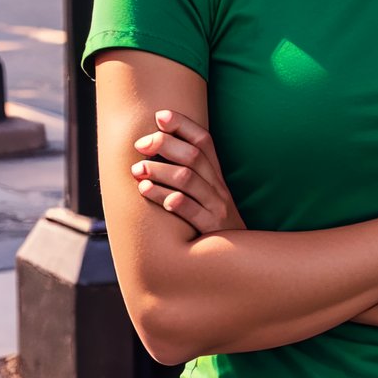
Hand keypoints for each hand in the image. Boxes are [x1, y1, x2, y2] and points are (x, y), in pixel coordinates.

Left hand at [130, 109, 245, 236]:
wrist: (239, 262)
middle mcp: (218, 188)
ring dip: (159, 171)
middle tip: (140, 145)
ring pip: (188, 180)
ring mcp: (217, 208)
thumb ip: (185, 176)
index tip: (159, 115)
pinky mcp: (212, 230)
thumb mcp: (205, 198)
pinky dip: (170, 199)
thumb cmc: (211, 227)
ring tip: (137, 170)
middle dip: (164, 144)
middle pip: (194, 155)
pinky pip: (191, 211)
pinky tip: (149, 193)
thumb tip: (149, 153)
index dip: (183, 124)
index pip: (204, 140)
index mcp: (216, 176)